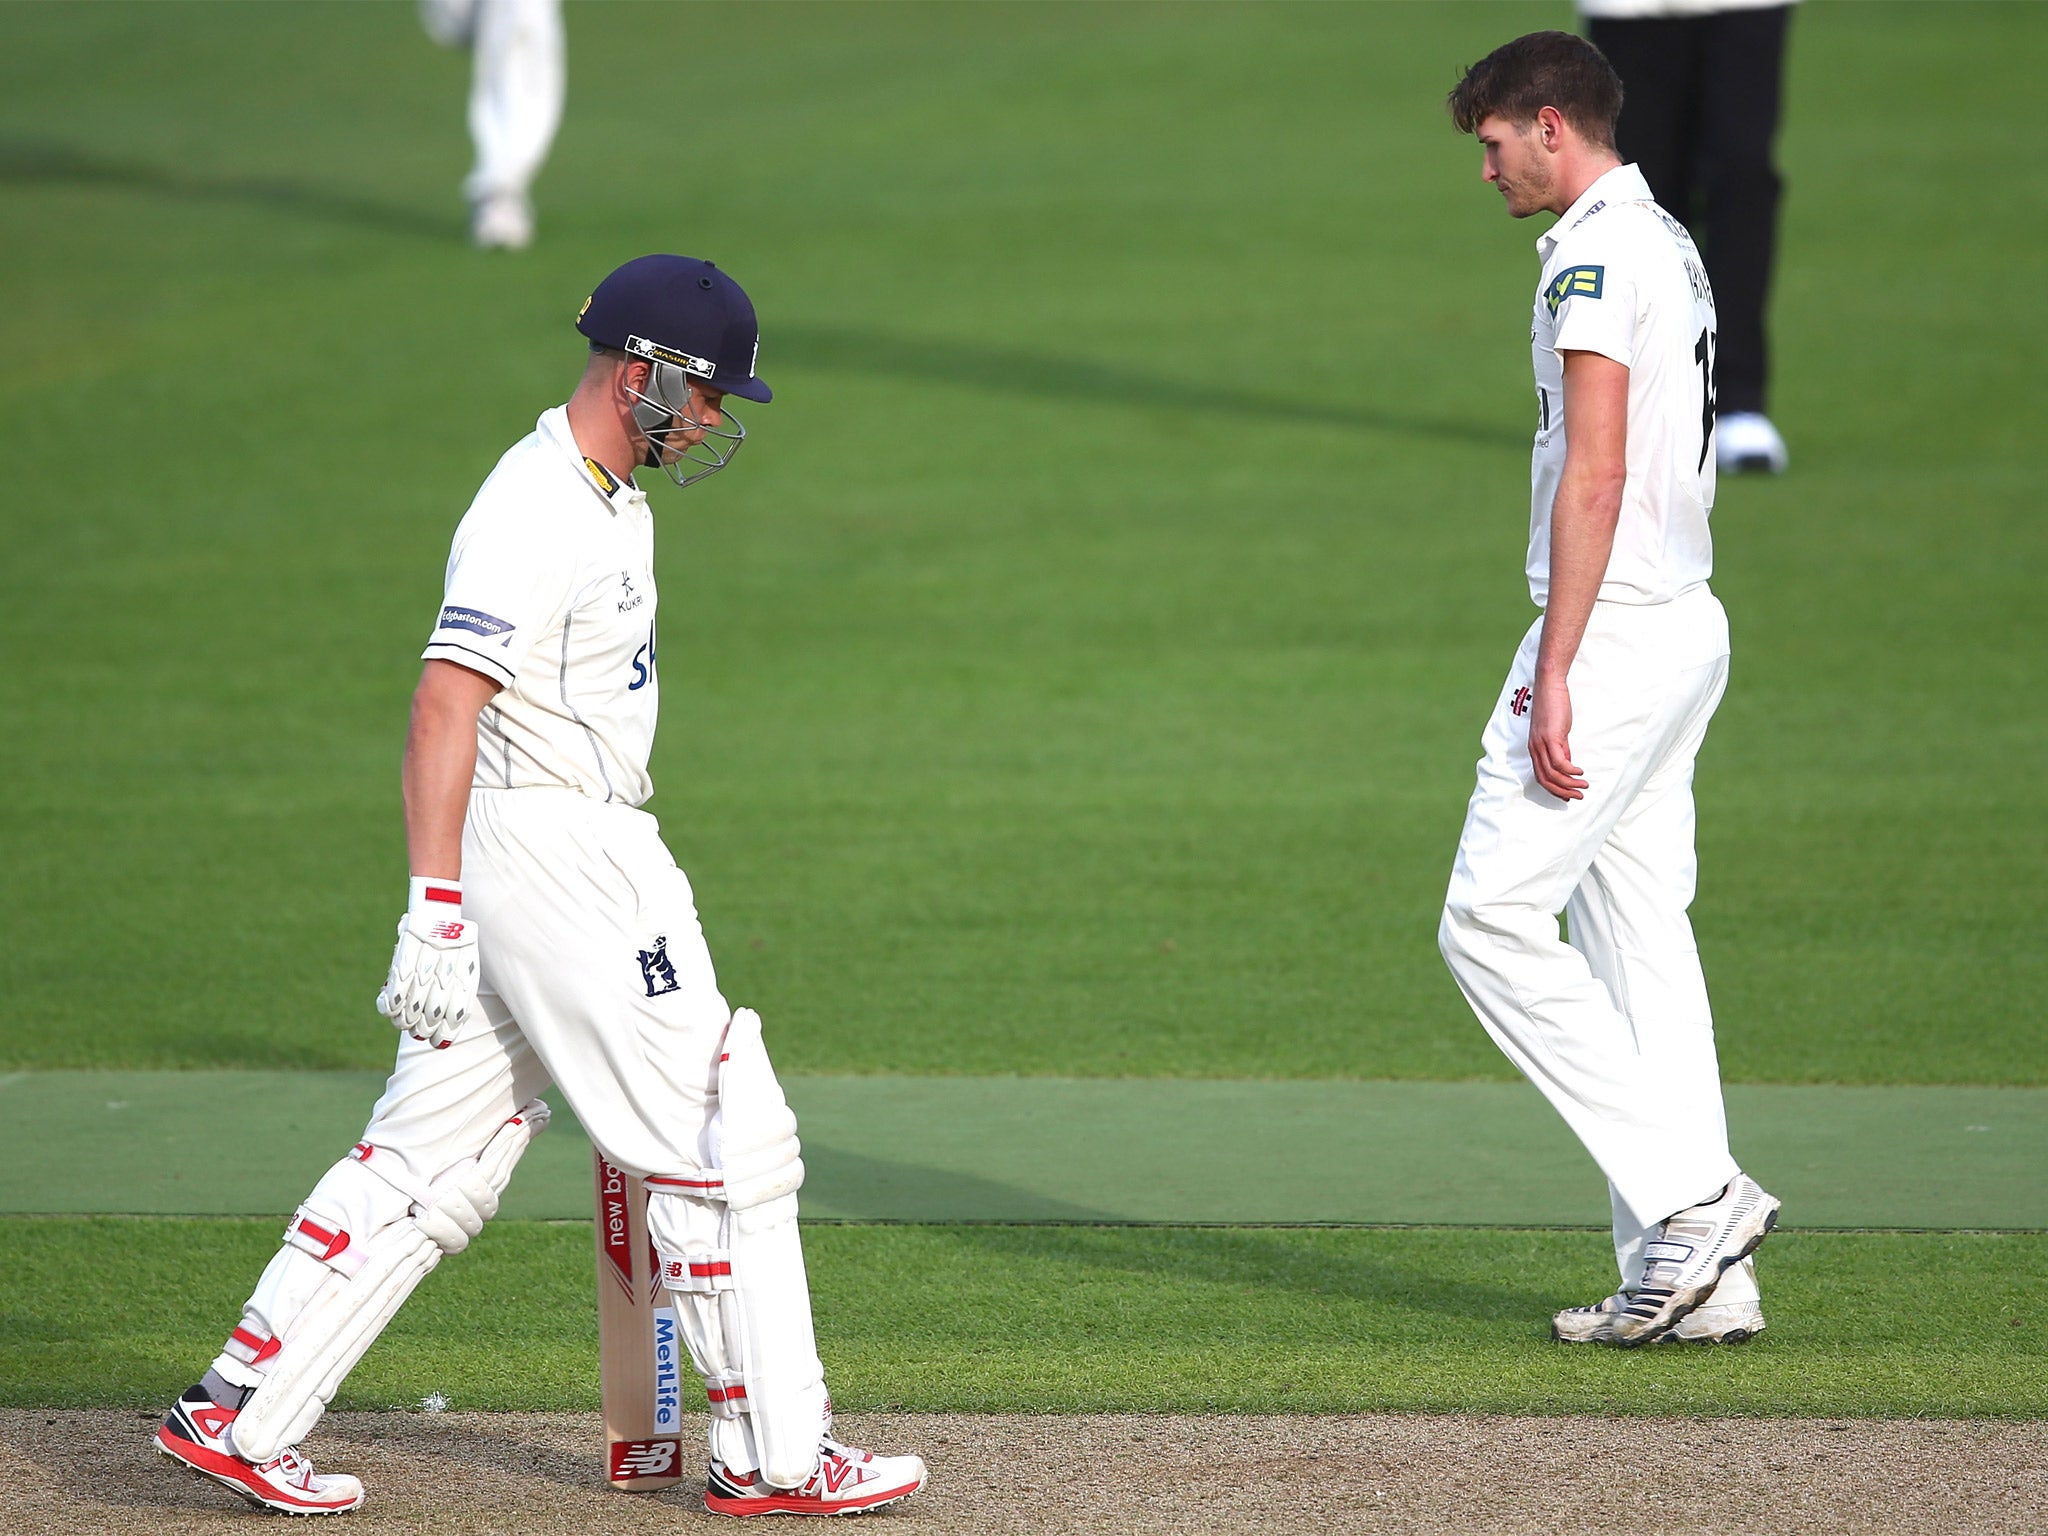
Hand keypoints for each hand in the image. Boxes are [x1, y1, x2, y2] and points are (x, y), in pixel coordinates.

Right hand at [375, 878, 479, 1048]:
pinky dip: (392, 1005)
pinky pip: (396, 989)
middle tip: (422, 1034)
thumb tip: (451, 1021)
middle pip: (434, 1012)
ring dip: (407, 1020)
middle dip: (426, 1029)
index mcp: (464, 972)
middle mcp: (446, 970)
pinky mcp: (405, 957)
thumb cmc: (453, 940)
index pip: (457, 1010)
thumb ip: (459, 987)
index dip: (447, 1030)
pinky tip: (392, 1013)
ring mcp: (424, 964)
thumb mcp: (466, 960)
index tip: (440, 1042)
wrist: (438, 909)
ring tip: (406, 1025)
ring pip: (413, 1003)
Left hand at [1527, 676, 1587, 800]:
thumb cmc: (1553, 708)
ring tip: (1583, 787)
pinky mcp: (1550, 738)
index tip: (1567, 796)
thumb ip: (1562, 749)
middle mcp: (1535, 749)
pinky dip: (1570, 771)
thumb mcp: (1557, 733)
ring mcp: (1541, 744)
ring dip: (1569, 784)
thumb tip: (1568, 765)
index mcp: (1534, 749)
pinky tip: (1580, 772)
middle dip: (1562, 792)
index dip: (1554, 789)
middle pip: (1545, 780)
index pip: (1541, 777)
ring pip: (1553, 774)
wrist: (1549, 687)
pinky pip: (1559, 762)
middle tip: (1577, 797)